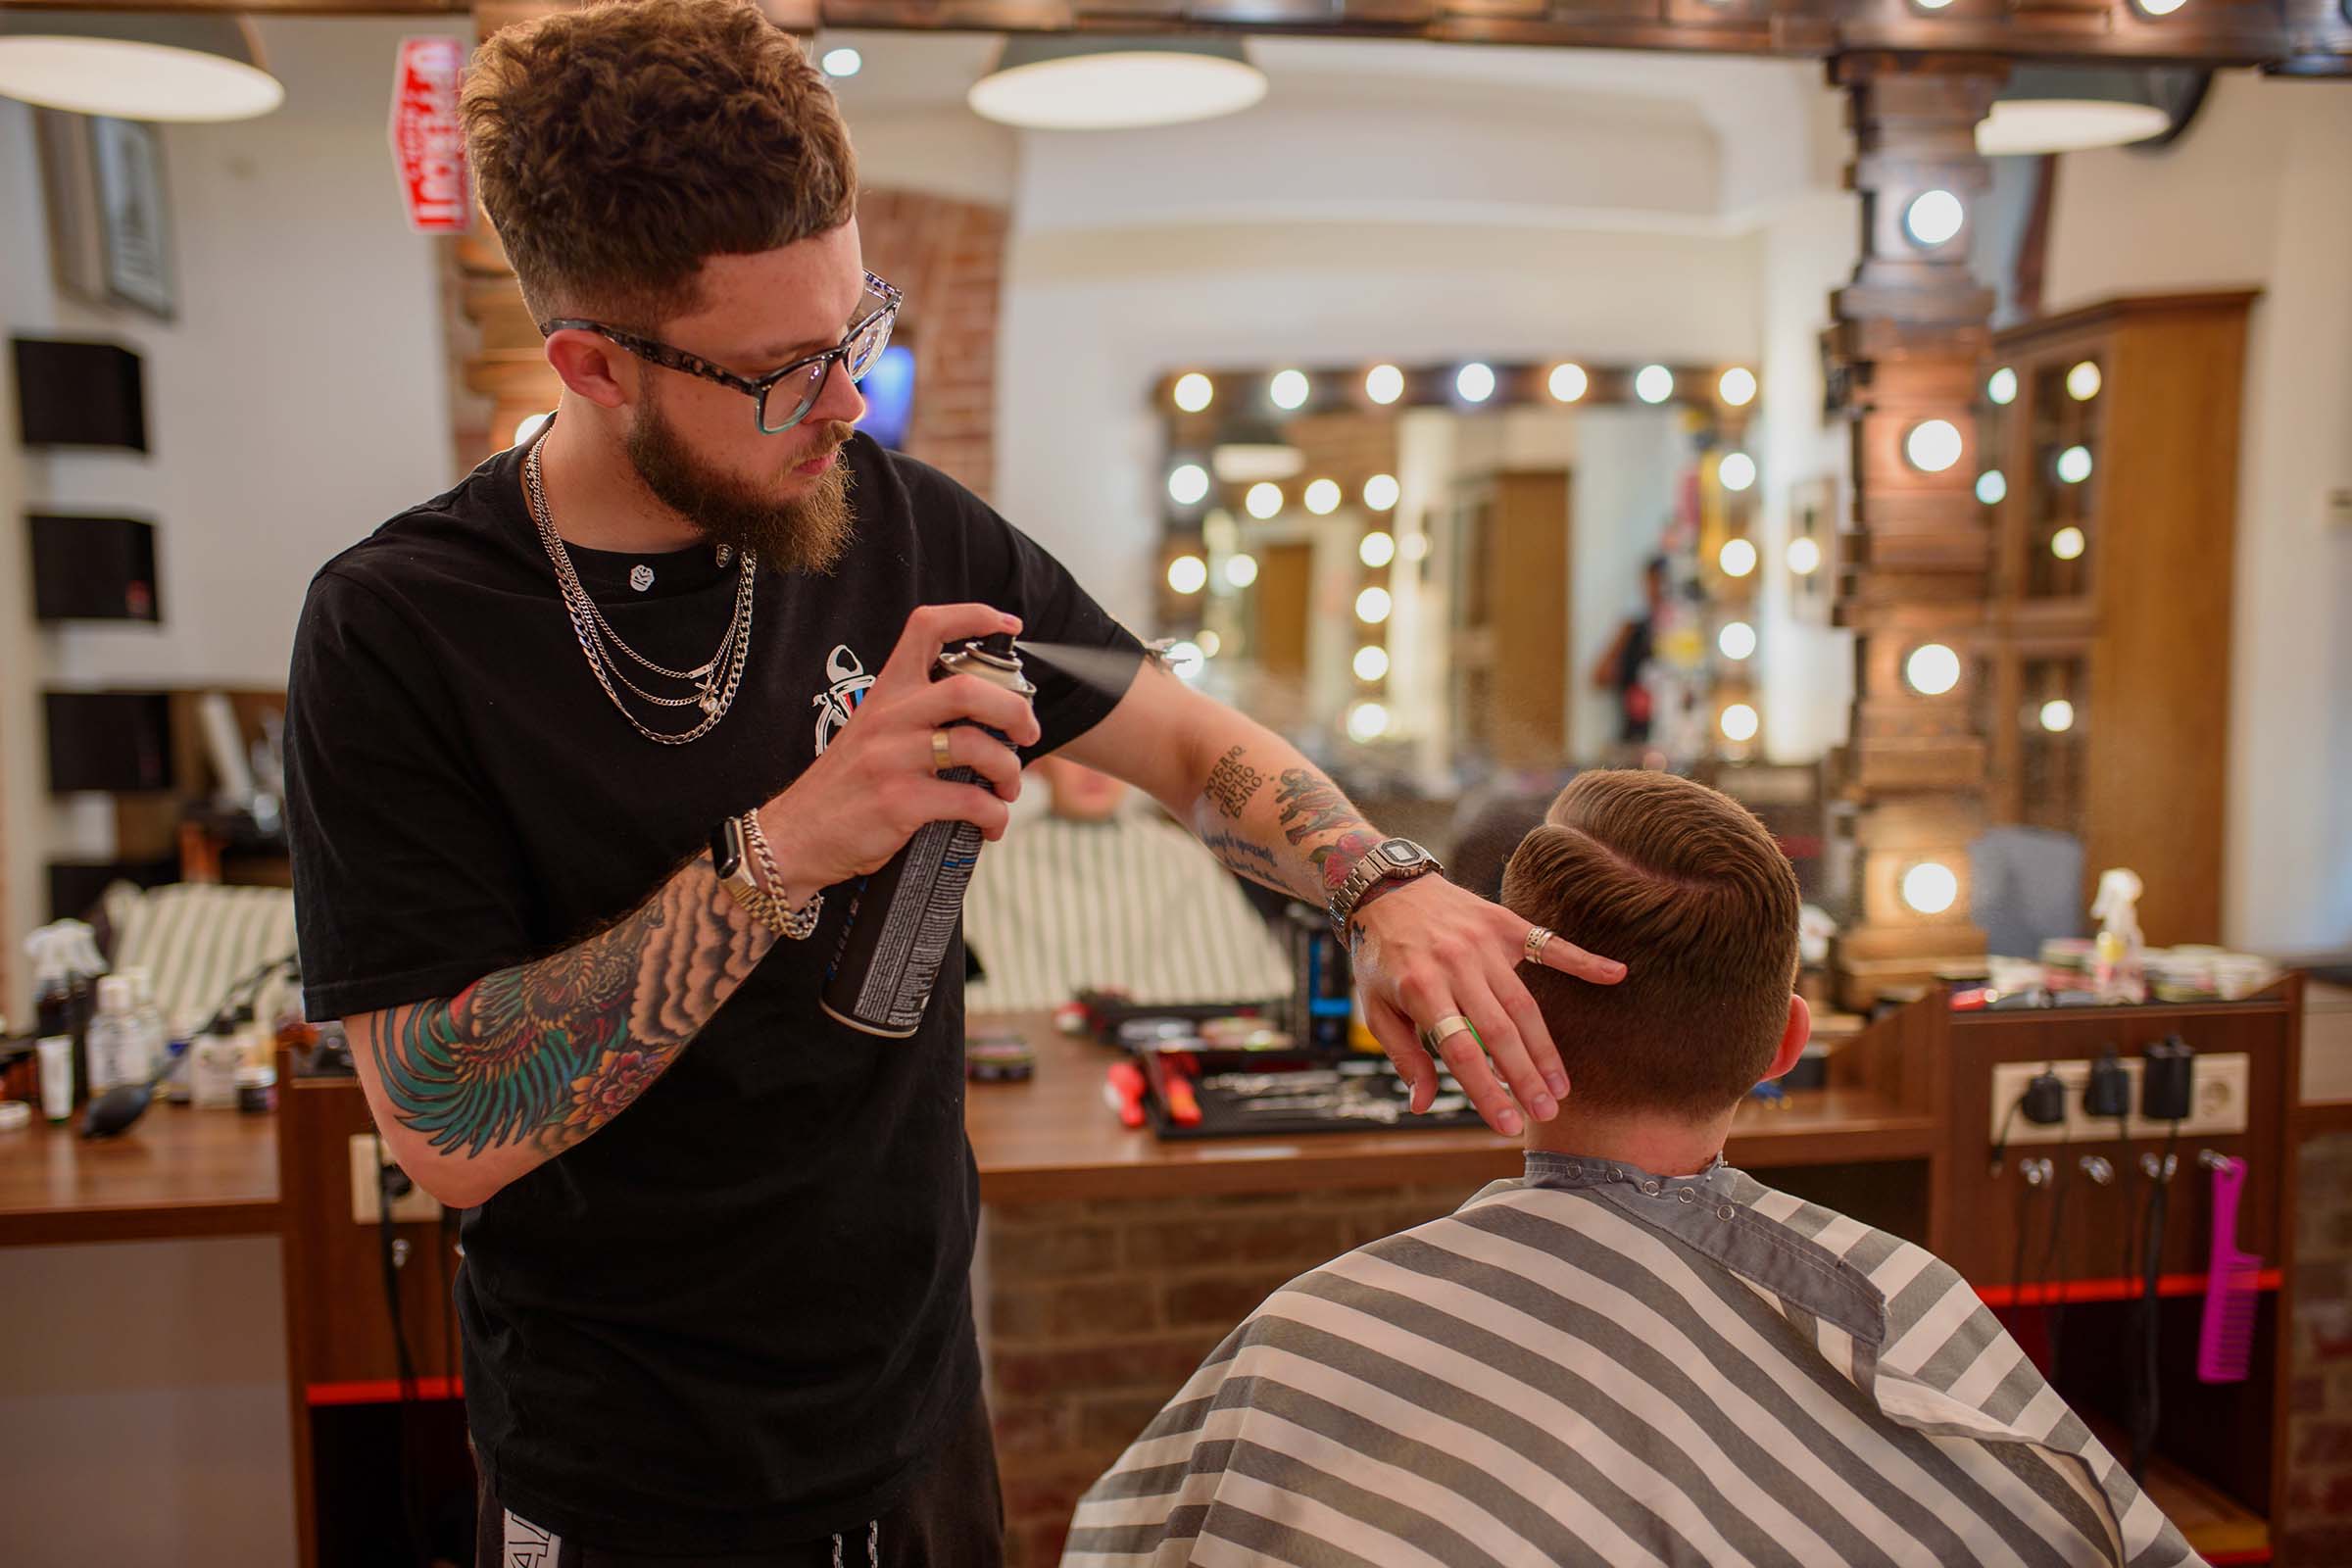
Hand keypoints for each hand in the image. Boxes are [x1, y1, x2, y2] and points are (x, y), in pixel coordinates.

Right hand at [757, 603, 1042, 902]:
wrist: (796, 836)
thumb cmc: (844, 787)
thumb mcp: (870, 732)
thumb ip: (915, 716)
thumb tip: (983, 716)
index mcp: (886, 693)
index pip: (927, 628)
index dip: (974, 616)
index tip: (1009, 625)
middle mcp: (890, 718)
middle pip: (969, 689)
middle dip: (1015, 710)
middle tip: (1028, 733)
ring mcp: (893, 759)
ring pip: (976, 746)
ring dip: (1009, 769)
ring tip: (1008, 789)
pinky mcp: (900, 802)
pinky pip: (969, 800)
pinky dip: (995, 815)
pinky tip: (992, 824)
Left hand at [1347, 878, 1625, 1135]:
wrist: (1385, 888)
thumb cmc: (1380, 956)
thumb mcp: (1375, 1008)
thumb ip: (1404, 1056)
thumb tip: (1422, 1106)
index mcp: (1420, 988)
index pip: (1460, 1050)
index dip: (1485, 1090)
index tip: (1506, 1124)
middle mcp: (1454, 964)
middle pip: (1499, 1031)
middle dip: (1525, 1077)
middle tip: (1547, 1113)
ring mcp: (1482, 942)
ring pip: (1523, 1003)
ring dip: (1545, 1048)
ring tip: (1561, 1086)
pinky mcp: (1503, 922)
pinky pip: (1548, 943)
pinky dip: (1583, 960)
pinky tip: (1615, 974)